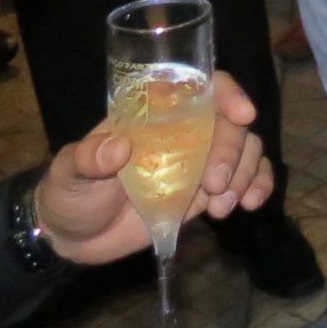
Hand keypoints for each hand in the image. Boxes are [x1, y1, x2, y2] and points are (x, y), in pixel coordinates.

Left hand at [33, 70, 273, 263]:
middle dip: (231, 152)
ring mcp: (199, 161)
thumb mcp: (69, 173)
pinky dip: (258, 185)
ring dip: (245, 174)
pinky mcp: (206, 192)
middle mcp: (183, 130)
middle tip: (215, 187)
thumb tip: (117, 147)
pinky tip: (251, 204)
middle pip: (228, 123)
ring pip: (245, 149)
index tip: (242, 114)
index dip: (227, 93)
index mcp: (154, 114)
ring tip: (222, 208)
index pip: (199, 87)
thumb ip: (88, 158)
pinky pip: (246, 178)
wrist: (75, 240)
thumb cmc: (69, 194)